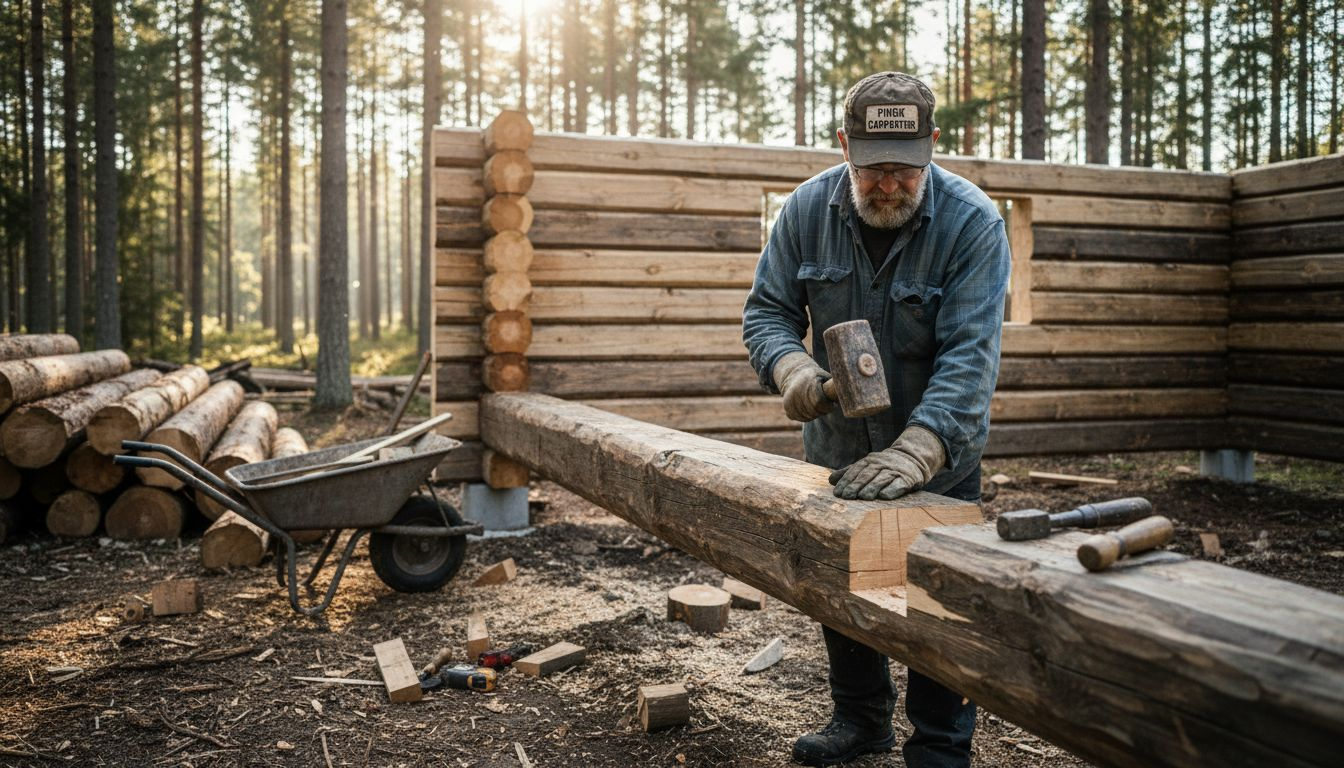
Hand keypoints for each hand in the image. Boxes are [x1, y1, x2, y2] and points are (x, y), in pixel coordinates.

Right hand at [772, 351, 833, 421]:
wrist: (794, 375)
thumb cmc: (815, 377)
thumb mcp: (825, 376)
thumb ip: (833, 385)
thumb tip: (846, 394)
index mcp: (808, 382)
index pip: (819, 401)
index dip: (828, 406)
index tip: (833, 405)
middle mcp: (796, 391)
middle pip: (814, 410)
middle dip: (823, 411)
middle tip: (827, 407)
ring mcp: (789, 400)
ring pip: (806, 416)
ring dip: (815, 414)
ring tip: (817, 406)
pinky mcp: (787, 407)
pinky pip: (798, 417)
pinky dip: (805, 416)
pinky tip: (809, 409)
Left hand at [829, 425, 945, 499]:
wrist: (913, 458)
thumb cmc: (885, 466)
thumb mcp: (868, 465)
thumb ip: (850, 472)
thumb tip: (831, 480)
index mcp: (870, 461)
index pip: (855, 470)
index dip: (846, 481)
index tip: (837, 493)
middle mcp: (881, 464)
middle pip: (867, 475)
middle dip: (856, 486)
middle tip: (846, 496)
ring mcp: (894, 471)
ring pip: (881, 479)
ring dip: (872, 488)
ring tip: (863, 497)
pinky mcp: (908, 478)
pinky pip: (899, 484)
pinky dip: (892, 489)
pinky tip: (885, 496)